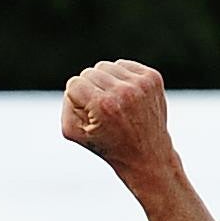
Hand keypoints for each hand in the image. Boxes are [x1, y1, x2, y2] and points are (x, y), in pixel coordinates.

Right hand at [59, 58, 175, 182]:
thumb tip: (76, 83)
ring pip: (106, 66)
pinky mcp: (152, 77)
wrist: (147, 155)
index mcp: (103, 105)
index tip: (90, 116)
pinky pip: (123, 65)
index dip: (77, 100)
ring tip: (115, 104)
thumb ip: (67, 104)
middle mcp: (123, 91)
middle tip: (103, 112)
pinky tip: (127, 98)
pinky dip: (121, 79)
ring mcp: (141, 83)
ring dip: (105, 83)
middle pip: (89, 72)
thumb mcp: (74, 133)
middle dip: (91, 90)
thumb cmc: (108, 145)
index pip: (74, 83)